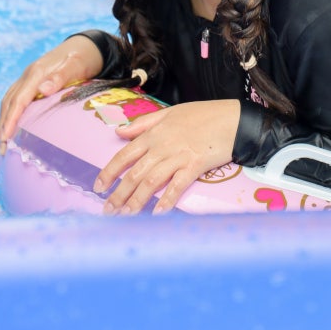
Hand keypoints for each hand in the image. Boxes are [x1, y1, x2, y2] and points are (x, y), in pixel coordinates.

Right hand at [0, 35, 104, 152]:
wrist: (86, 44)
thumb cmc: (84, 57)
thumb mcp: (76, 65)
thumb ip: (60, 77)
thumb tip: (43, 90)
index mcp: (37, 73)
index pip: (18, 100)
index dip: (10, 119)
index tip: (5, 137)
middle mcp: (29, 75)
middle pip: (9, 102)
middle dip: (3, 125)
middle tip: (1, 148)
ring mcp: (29, 78)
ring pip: (9, 100)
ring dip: (4, 120)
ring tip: (2, 141)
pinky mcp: (32, 81)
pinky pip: (15, 98)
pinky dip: (9, 112)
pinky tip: (8, 124)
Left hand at [94, 99, 240, 214]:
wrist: (231, 118)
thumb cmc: (202, 115)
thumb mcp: (169, 113)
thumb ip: (142, 123)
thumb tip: (118, 131)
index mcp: (153, 134)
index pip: (124, 155)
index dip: (109, 172)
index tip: (98, 187)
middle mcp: (162, 146)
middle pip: (134, 173)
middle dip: (119, 194)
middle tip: (108, 211)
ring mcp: (178, 156)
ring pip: (151, 182)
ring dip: (137, 201)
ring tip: (126, 216)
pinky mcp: (195, 166)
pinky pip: (177, 186)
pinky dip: (167, 200)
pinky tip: (158, 213)